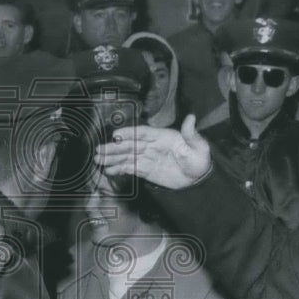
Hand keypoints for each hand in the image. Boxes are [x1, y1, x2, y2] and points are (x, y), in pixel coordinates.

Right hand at [95, 115, 211, 189]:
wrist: (198, 180)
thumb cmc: (199, 161)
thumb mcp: (199, 147)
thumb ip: (192, 134)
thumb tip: (191, 118)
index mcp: (163, 136)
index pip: (143, 133)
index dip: (129, 133)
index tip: (116, 135)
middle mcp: (152, 145)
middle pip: (130, 145)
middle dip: (114, 147)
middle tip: (100, 150)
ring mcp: (147, 157)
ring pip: (127, 156)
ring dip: (112, 158)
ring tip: (99, 160)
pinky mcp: (146, 170)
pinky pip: (130, 168)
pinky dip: (119, 169)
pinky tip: (109, 170)